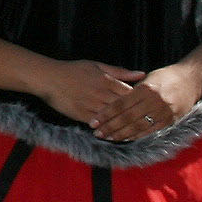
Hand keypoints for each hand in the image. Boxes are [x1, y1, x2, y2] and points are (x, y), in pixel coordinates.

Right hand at [35, 59, 200, 140]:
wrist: (49, 78)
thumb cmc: (73, 70)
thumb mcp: (97, 65)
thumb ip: (120, 71)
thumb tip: (141, 74)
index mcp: (106, 81)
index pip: (130, 93)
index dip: (141, 101)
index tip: (152, 107)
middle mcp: (101, 94)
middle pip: (124, 108)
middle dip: (137, 116)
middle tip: (152, 123)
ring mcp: (91, 106)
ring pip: (113, 119)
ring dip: (125, 127)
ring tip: (140, 134)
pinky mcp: (82, 115)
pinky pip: (99, 125)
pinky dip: (109, 131)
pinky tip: (118, 136)